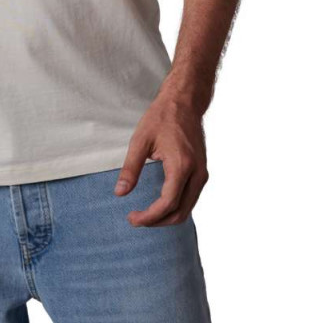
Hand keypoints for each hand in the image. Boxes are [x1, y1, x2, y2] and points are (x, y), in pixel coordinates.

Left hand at [113, 92, 208, 226]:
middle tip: (136, 219)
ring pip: (188, 208)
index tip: (132, 218)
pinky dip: (176, 207)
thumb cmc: (162, 117)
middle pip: (180, 212)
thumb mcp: (140, 140)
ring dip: (167, 216)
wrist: (185, 101)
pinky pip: (191, 198)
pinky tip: (159, 204)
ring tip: (145, 215)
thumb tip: (120, 193)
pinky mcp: (202, 172)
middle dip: (157, 221)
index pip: (167, 204)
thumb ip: (131, 169)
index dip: (149, 217)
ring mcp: (203, 173)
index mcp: (182, 165)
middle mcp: (197, 173)